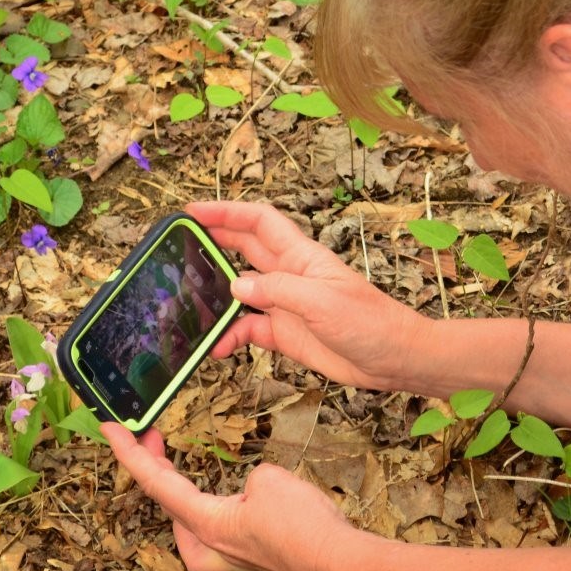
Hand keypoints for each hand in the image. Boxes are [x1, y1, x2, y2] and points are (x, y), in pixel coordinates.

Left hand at [103, 423, 351, 570]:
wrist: (335, 558)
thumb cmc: (300, 524)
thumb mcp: (268, 480)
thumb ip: (250, 480)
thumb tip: (251, 492)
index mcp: (205, 522)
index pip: (156, 483)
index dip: (129, 453)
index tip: (108, 429)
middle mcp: (210, 545)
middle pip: (168, 502)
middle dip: (156, 466)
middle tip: (150, 435)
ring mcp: (229, 557)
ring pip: (188, 525)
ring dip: (179, 496)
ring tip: (176, 468)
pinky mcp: (249, 559)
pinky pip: (217, 538)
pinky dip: (212, 517)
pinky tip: (230, 506)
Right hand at [189, 201, 429, 391]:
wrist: (393, 359)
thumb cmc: (370, 322)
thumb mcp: (322, 302)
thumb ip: (278, 291)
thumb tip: (236, 286)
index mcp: (301, 257)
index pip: (259, 222)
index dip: (228, 212)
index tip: (194, 211)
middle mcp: (289, 276)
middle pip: (244, 250)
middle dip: (212, 244)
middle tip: (177, 247)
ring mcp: (286, 305)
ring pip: (241, 293)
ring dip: (217, 298)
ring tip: (188, 306)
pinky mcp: (286, 333)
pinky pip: (249, 328)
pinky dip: (230, 336)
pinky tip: (218, 347)